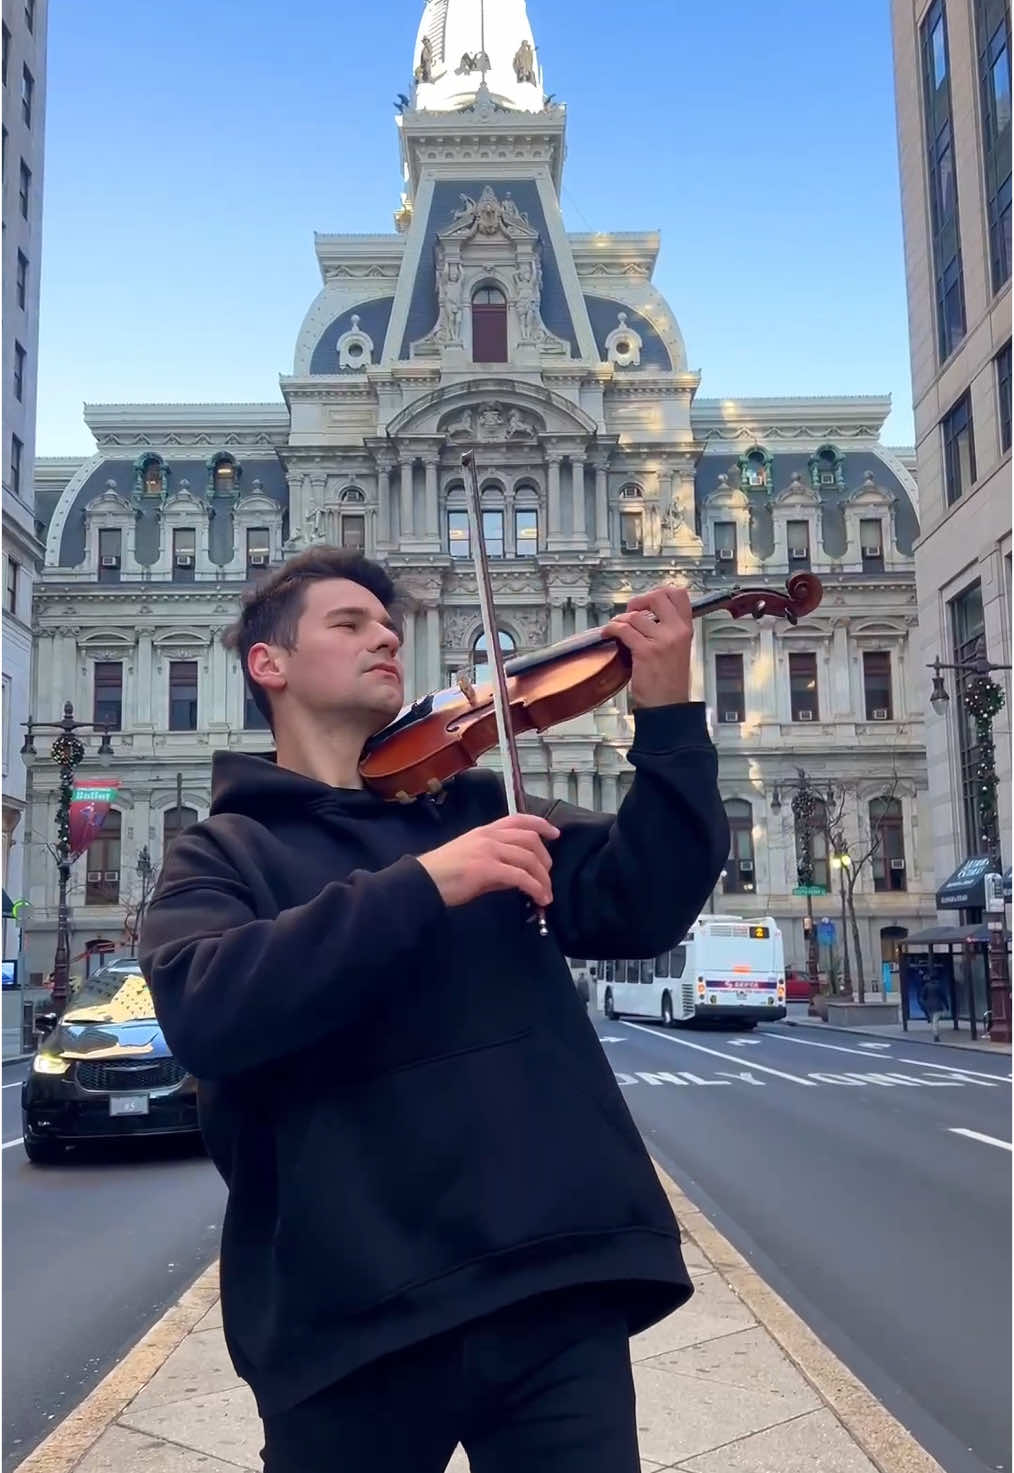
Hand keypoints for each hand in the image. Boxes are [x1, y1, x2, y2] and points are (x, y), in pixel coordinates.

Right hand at [417, 813, 560, 909]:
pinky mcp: (487, 868)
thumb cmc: (444, 873)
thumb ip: (497, 862)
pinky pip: (520, 876)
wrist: (423, 881)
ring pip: (528, 858)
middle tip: (548, 875)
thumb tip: (519, 874)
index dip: (541, 824)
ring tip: (546, 894)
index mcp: (485, 831)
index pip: (518, 819)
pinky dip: (534, 887)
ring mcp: (489, 851)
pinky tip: (539, 898)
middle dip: (545, 858)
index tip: (556, 833)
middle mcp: (489, 836)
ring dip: (543, 878)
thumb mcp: (473, 858)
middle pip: (530, 839)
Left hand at [603, 585, 692, 708]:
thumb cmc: (669, 682)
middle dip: (639, 600)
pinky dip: (611, 629)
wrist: (669, 707)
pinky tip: (608, 634)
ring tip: (616, 628)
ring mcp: (662, 641)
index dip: (660, 591)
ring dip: (620, 619)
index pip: (680, 594)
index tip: (647, 601)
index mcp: (686, 629)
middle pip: (658, 595)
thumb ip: (667, 631)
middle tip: (630, 612)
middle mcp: (677, 631)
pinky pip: (624, 629)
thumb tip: (644, 614)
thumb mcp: (677, 651)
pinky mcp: (646, 651)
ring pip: (635, 615)